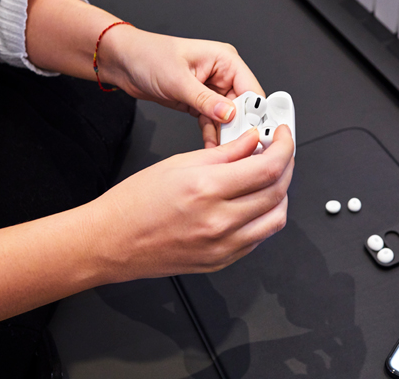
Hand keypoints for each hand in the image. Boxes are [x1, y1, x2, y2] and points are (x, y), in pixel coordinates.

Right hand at [89, 125, 294, 280]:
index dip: (285, 148)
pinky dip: (264, 216)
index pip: (268, 168)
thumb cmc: (135, 202)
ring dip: (281, 194)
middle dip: (286, 166)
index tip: (284, 137)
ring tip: (268, 177)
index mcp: (207, 189)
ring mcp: (222, 246)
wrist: (112, 240)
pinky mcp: (221, 261)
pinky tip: (253, 202)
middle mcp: (219, 221)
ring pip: (276, 218)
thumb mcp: (180, 163)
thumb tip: (253, 142)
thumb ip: (224, 153)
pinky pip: (259, 238)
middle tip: (280, 152)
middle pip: (277, 192)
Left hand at [101, 27, 264, 147]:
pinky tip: (212, 149)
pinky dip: (213, 136)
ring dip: (227, 136)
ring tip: (226, 153)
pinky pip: (213, 123)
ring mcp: (212, 90)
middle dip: (241, 127)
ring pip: (229, 118)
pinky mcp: (200, 103)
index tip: (256, 134)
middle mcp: (222, 75)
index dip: (256, 112)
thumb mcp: (178, 80)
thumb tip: (230, 114)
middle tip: (240, 148)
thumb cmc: (149, 56)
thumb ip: (205, 100)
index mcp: (225, 60)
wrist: (124, 63)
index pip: (251, 89)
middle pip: (244, 106)